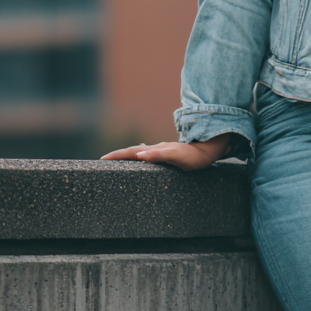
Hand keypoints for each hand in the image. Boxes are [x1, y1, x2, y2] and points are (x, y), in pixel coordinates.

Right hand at [100, 134, 230, 169]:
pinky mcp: (167, 155)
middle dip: (117, 156)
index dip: (117, 156)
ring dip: (127, 156)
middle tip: (103, 160)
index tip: (102, 159)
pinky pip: (148, 155)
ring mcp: (161, 151)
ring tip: (116, 159)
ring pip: (139, 152)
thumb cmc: (193, 157)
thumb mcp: (176, 157)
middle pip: (132, 151)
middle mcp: (156, 149)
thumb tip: (140, 154)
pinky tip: (140, 157)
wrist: (208, 151)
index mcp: (155, 150)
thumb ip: (159, 155)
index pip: (131, 153)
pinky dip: (139, 156)